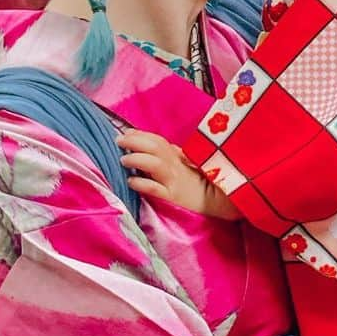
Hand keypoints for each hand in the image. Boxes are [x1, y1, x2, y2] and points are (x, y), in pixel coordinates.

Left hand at [118, 129, 238, 219]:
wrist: (219, 202)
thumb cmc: (198, 184)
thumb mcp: (185, 165)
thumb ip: (168, 155)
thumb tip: (143, 144)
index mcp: (177, 157)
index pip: (158, 141)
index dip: (140, 135)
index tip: (125, 134)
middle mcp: (176, 165)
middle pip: (154, 148)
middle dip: (135, 142)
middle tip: (118, 142)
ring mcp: (175, 181)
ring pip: (155, 165)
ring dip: (137, 159)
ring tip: (123, 160)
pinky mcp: (174, 197)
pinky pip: (157, 189)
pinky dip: (142, 183)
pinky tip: (131, 181)